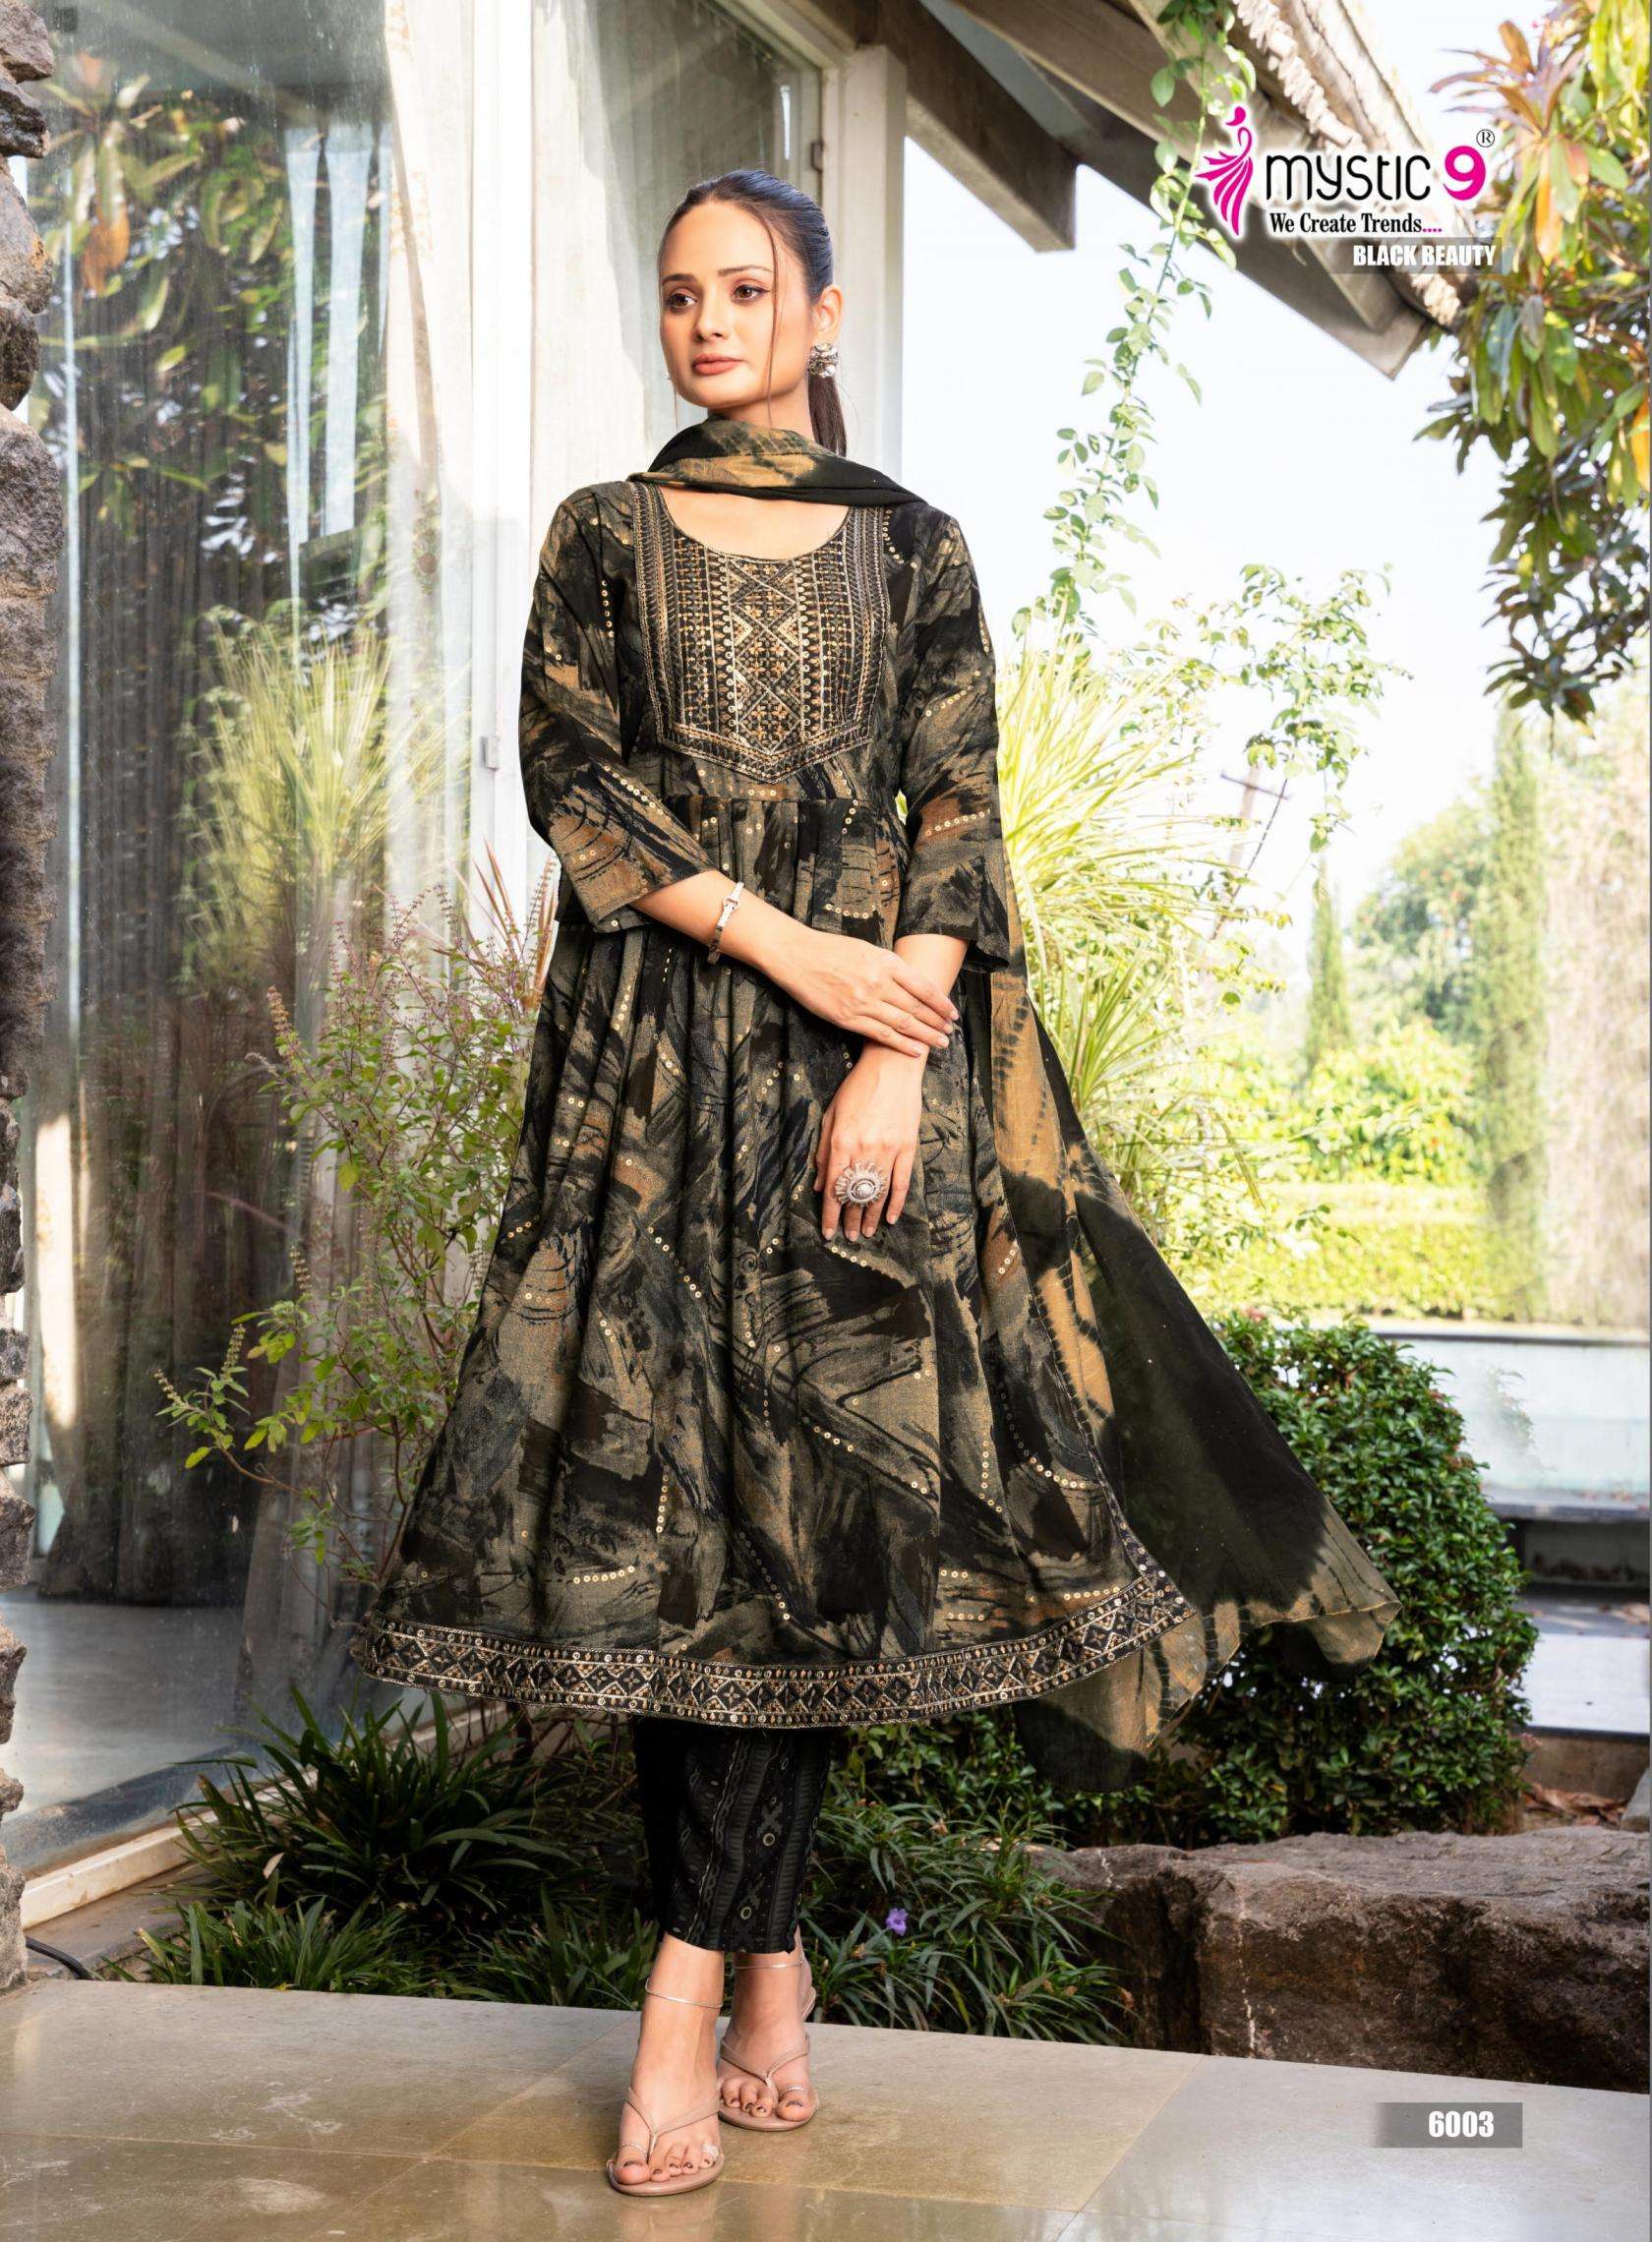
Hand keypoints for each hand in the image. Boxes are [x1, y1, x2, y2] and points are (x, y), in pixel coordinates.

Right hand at [770, 925, 956, 1058]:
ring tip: (941, 1044)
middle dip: (937, 1022)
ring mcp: (863, 1002)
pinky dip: (902, 1044)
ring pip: (903, 1023)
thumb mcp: (867, 949)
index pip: (923, 987)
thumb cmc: (831, 950)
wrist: (797, 956)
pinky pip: (881, 1035)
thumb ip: (889, 966)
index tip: (952, 1013)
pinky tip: (916, 1051)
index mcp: (885, 962)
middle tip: (951, 1032)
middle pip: (917, 1008)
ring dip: (926, 1035)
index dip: (941, 1002)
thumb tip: (912, 983)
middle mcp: (878, 982)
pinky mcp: (848, 1018)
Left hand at [813, 1047, 926, 1238]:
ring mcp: (888, 1150)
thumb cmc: (858, 1087)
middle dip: (850, 1220)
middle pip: (856, 1195)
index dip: (831, 1215)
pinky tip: (890, 1217)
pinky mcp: (907, 1147)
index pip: (834, 1189)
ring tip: (865, 1232)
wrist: (892, 1066)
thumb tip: (820, 1185)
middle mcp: (864, 1150)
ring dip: (871, 1216)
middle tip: (848, 1236)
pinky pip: (902, 1182)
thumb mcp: (831, 1115)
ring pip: (879, 1193)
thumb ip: (823, 1152)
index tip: (829, 1232)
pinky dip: (897, 1203)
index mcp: (841, 1143)